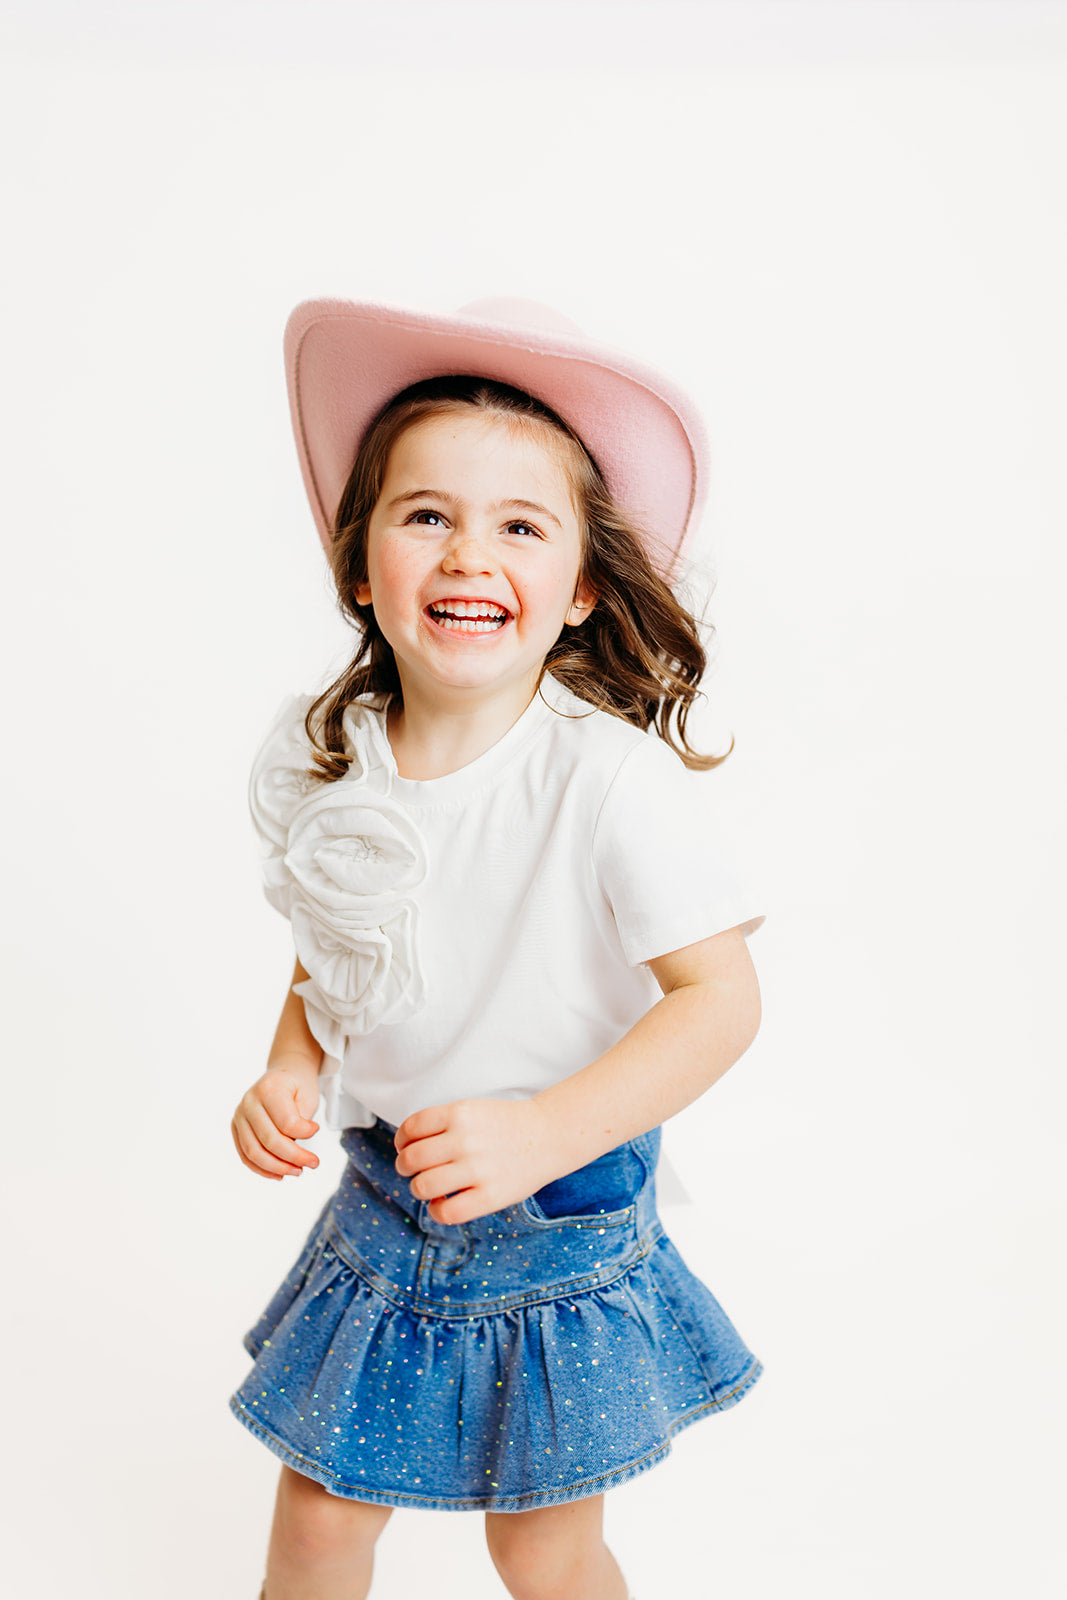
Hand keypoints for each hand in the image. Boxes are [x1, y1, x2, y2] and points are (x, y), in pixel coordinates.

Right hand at [231, 1061, 320, 1180]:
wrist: (284, 1073)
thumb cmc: (298, 1086)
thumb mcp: (307, 1097)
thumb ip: (299, 1123)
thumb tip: (291, 1151)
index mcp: (269, 1089)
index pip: (286, 1122)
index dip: (304, 1132)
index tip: (316, 1129)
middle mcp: (249, 1102)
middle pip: (269, 1140)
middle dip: (294, 1157)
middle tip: (313, 1163)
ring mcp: (239, 1115)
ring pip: (254, 1151)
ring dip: (277, 1167)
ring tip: (297, 1171)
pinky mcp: (236, 1127)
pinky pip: (245, 1155)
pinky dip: (261, 1168)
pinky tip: (279, 1174)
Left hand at [394, 1098, 557, 1224]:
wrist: (549, 1135)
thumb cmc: (506, 1124)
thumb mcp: (472, 1109)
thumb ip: (441, 1123)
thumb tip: (405, 1146)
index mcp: (459, 1113)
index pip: (410, 1129)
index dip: (401, 1141)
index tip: (404, 1148)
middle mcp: (465, 1139)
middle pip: (411, 1159)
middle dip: (404, 1166)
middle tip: (412, 1170)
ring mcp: (477, 1169)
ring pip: (423, 1186)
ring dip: (418, 1189)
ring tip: (428, 1187)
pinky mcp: (490, 1196)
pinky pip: (446, 1212)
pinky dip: (436, 1211)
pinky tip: (442, 1204)